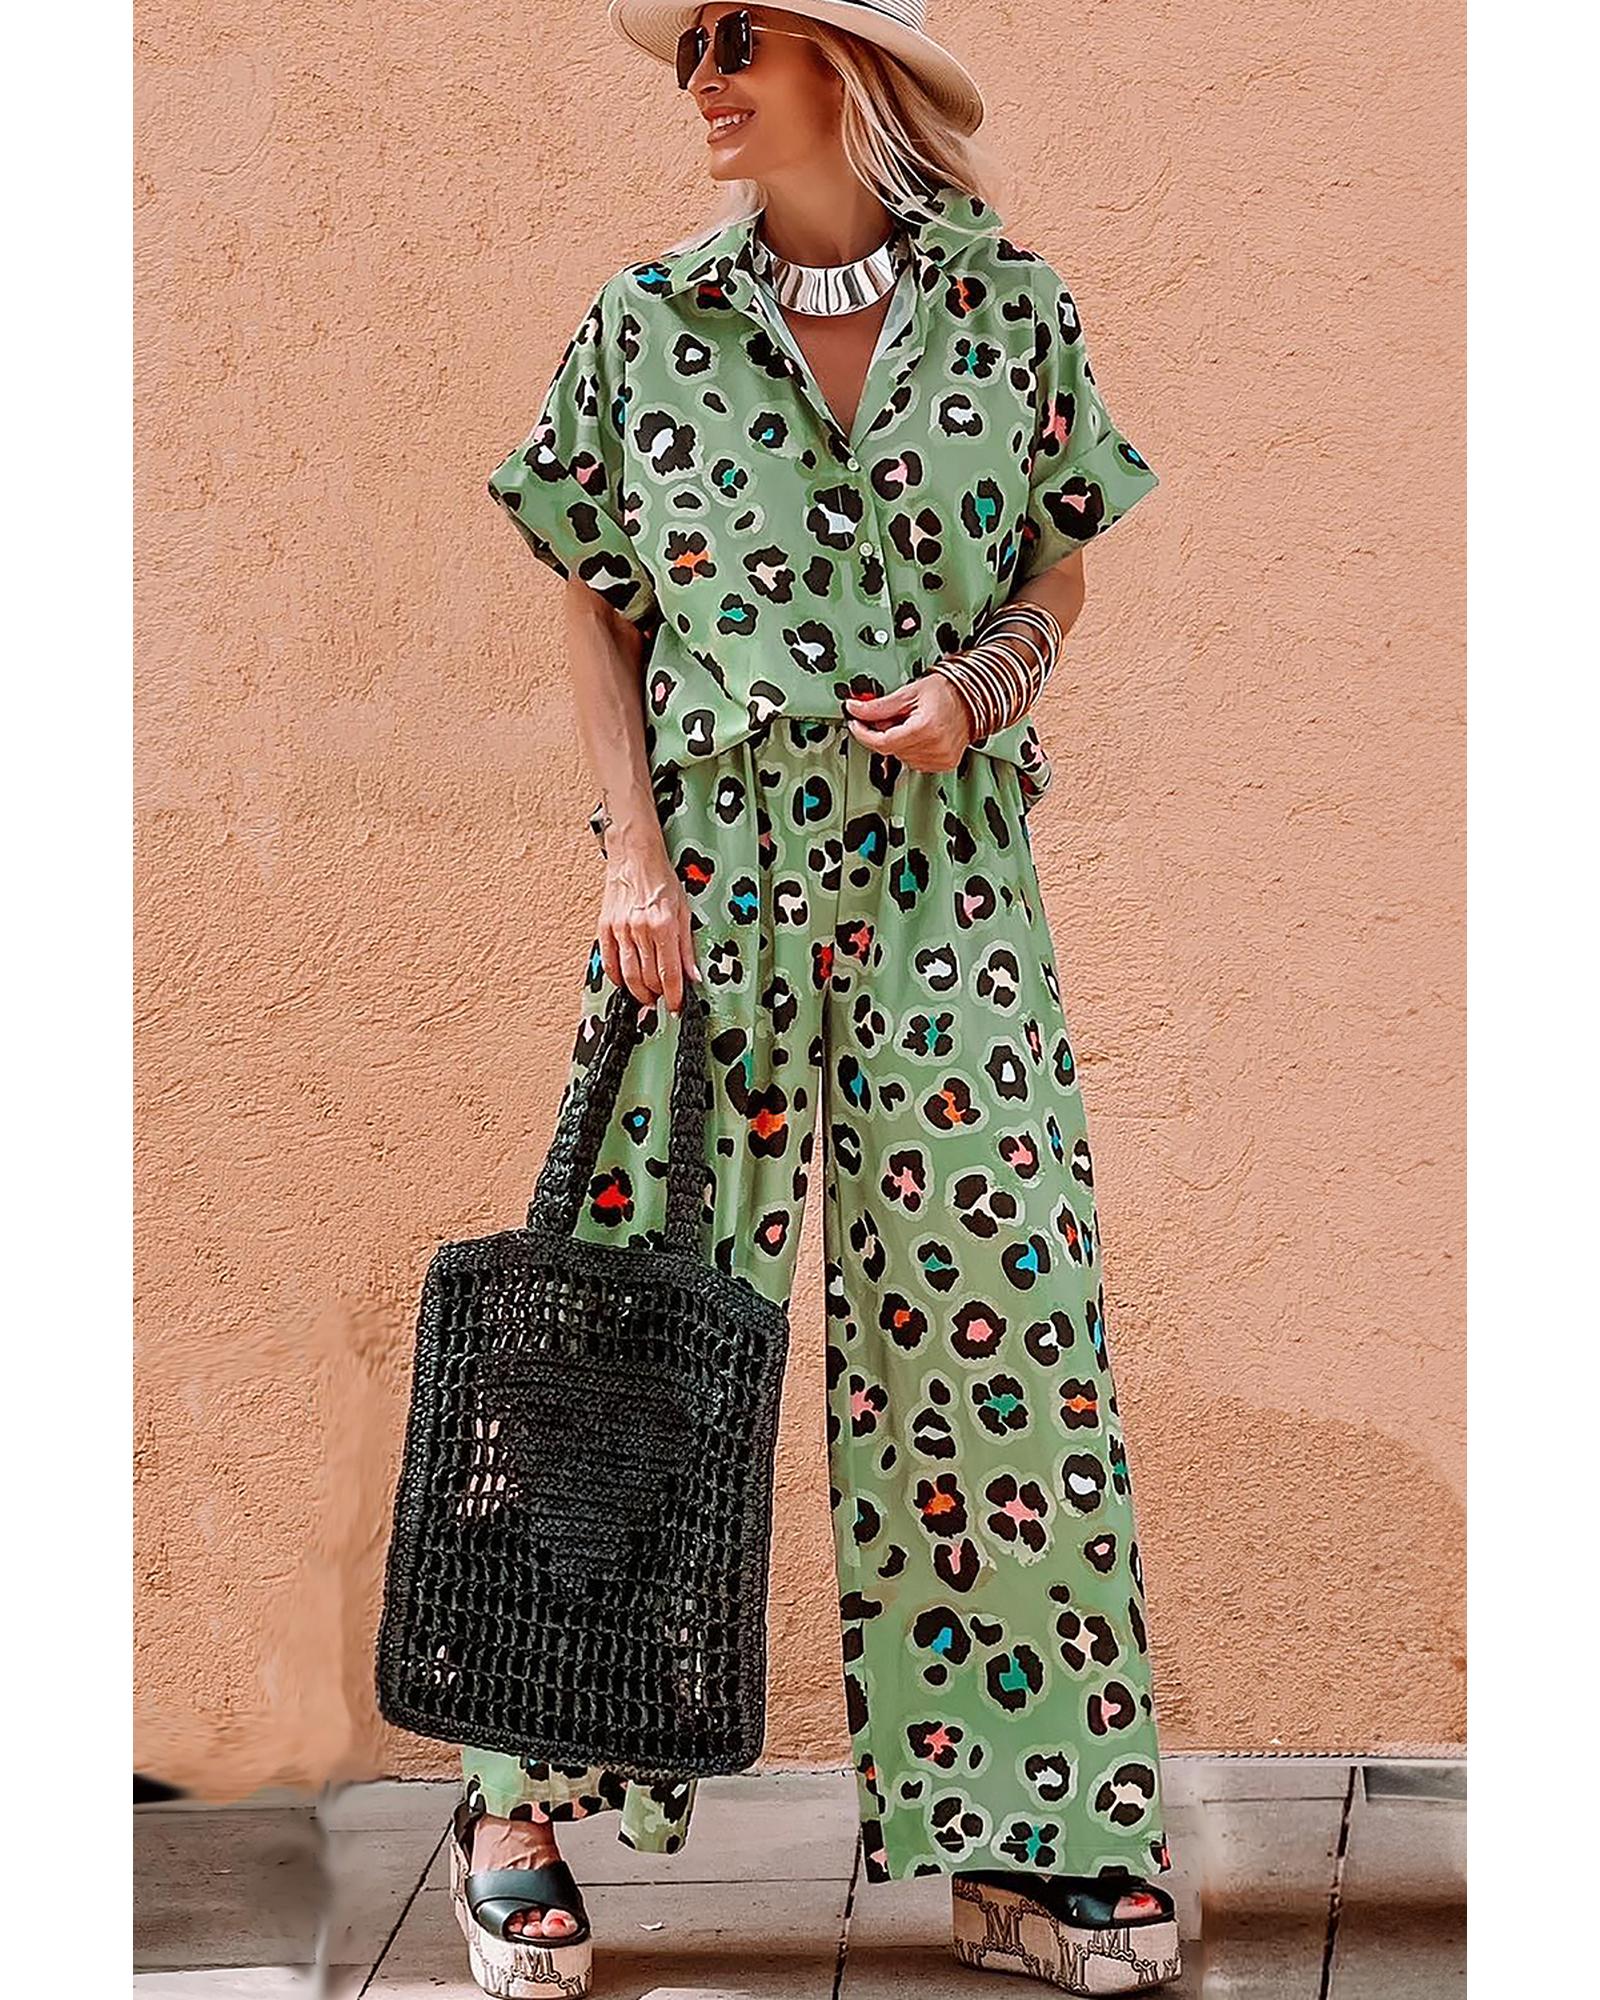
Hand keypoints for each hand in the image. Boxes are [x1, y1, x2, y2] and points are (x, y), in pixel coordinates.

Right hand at [597, 833, 702, 1015]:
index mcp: (664, 925)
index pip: (669, 973)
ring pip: (628, 975)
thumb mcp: (685, 912)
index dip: (674, 996)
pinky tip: (626, 982)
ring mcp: (620, 930)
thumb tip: (693, 976)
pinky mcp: (605, 928)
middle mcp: (640, 930)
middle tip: (663, 1000)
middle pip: (648, 978)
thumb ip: (687, 948)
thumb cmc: (661, 880)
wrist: (634, 857)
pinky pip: (610, 963)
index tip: (676, 1007)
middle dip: (657, 996)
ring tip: (647, 997)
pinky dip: (618, 978)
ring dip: (638, 992)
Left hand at [842, 673, 973, 771]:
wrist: (973, 698)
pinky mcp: (944, 764)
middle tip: (892, 716)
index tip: (856, 724)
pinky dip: (911, 750)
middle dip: (884, 733)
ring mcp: (941, 758)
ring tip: (910, 723)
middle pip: (891, 750)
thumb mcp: (909, 692)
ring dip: (898, 742)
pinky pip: (915, 762)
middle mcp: (935, 747)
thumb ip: (879, 706)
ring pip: (901, 757)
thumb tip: (855, 709)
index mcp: (926, 728)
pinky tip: (920, 735)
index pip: (882, 742)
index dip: (864, 734)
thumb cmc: (947, 691)